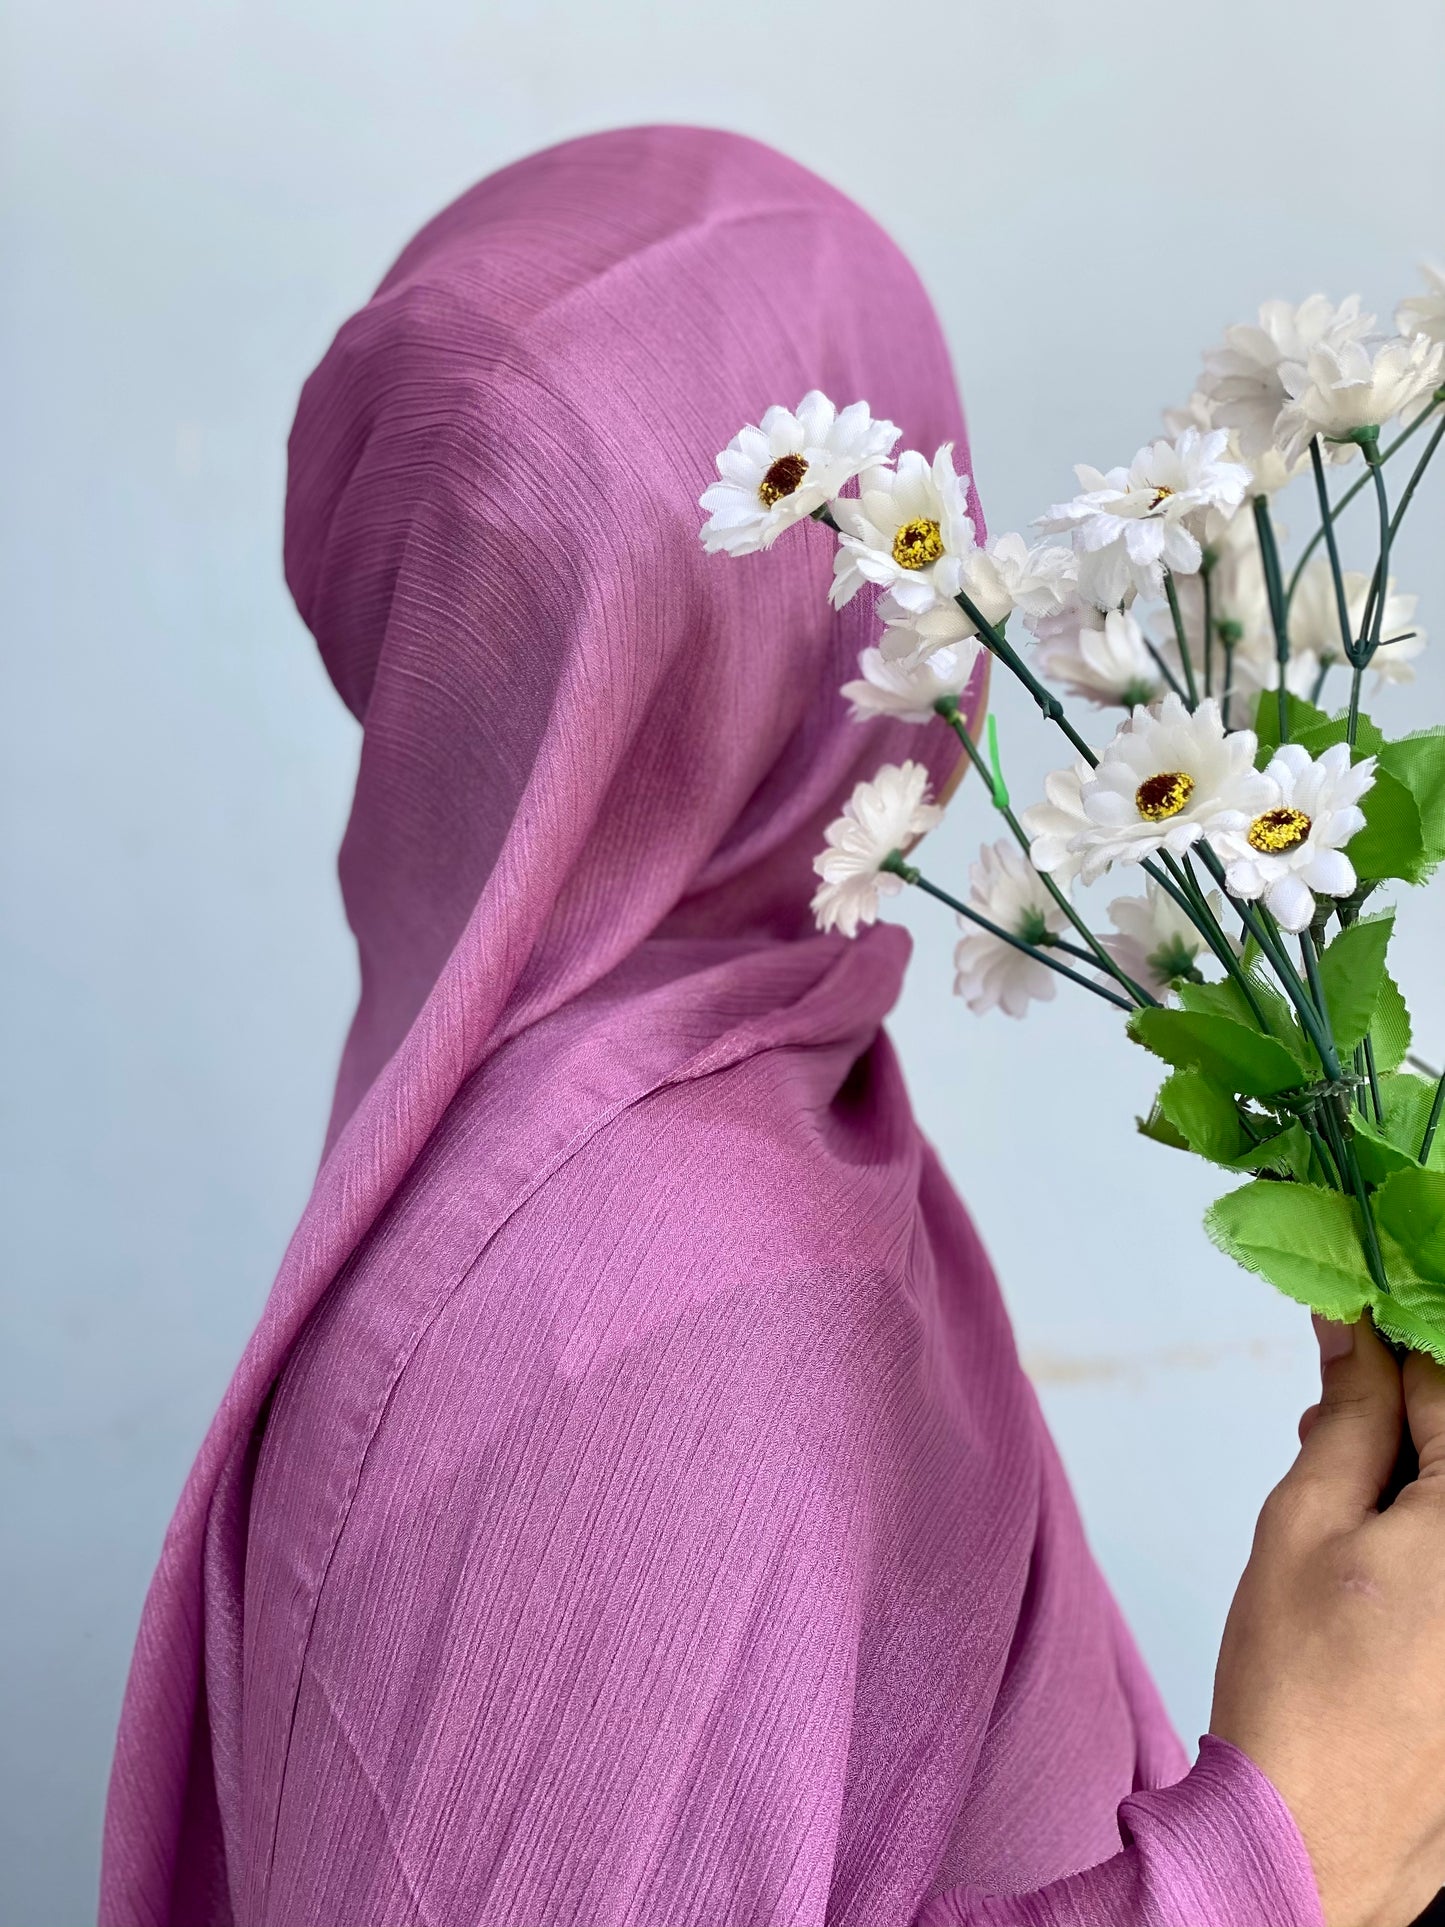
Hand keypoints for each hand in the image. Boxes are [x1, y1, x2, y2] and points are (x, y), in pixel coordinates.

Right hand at [1211, 1315, 1444, 1926]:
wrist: (1312, 1835)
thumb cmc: (1295, 1682)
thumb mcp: (1301, 1522)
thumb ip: (1346, 1419)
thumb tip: (1353, 1335)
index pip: (1443, 1388)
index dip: (1388, 1352)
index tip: (1343, 1335)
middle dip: (1402, 1424)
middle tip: (1329, 1429)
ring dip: (1416, 1488)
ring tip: (1343, 1513)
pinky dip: (1428, 1548)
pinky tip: (1376, 1569)